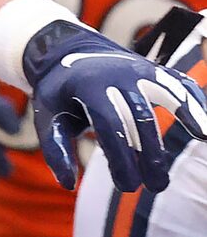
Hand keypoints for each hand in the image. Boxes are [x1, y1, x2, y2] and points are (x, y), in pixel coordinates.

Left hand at [20, 19, 206, 191]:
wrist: (67, 50)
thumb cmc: (57, 93)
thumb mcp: (45, 117)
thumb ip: (55, 149)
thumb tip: (68, 184)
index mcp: (90, 86)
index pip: (111, 126)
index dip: (122, 158)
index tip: (128, 186)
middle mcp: (120, 74)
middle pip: (142, 116)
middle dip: (150, 153)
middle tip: (157, 186)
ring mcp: (141, 69)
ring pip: (170, 93)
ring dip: (188, 118)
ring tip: (203, 139)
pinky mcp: (155, 69)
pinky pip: (181, 83)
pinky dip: (196, 100)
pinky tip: (205, 126)